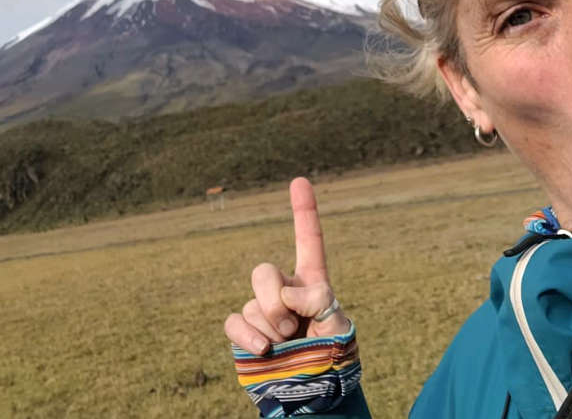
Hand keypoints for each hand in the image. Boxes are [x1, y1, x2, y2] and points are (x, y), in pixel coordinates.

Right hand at [224, 177, 349, 354]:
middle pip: (264, 272)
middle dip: (275, 299)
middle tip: (291, 326)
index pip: (308, 241)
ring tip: (288, 344)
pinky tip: (265, 349)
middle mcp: (283, 291)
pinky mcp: (244, 332)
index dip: (304, 211)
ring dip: (271, 326)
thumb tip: (286, 295)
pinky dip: (247, 335)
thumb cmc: (331, 356)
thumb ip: (318, 299)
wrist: (315, 392)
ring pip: (252, 302)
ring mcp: (261, 311)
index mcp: (312, 282)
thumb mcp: (337, 324)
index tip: (300, 180)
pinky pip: (234, 321)